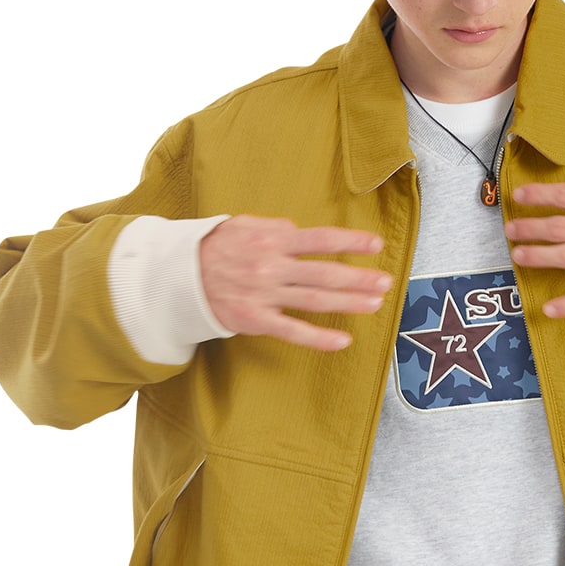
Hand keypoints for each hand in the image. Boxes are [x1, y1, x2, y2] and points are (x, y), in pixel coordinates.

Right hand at [199, 215, 390, 349]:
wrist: (178, 276)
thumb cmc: (214, 247)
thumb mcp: (243, 224)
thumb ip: (275, 226)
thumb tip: (300, 229)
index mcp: (272, 239)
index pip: (320, 239)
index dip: (351, 241)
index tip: (377, 244)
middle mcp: (272, 267)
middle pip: (325, 273)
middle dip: (359, 277)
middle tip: (387, 281)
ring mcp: (265, 295)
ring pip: (315, 300)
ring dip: (348, 303)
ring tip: (375, 304)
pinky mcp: (256, 320)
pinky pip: (293, 331)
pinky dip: (319, 338)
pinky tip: (343, 341)